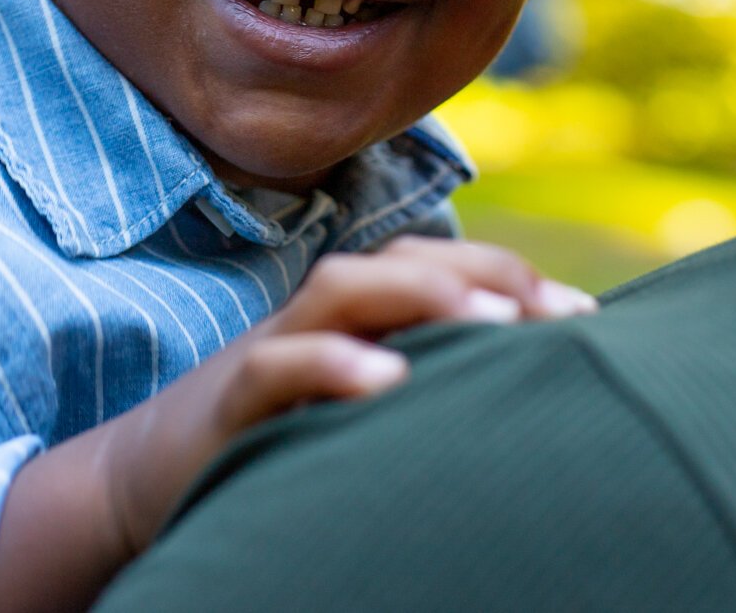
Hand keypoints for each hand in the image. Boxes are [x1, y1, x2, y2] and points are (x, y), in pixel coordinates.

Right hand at [0, 238, 595, 612]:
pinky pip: (278, 365)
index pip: (447, 263)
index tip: (588, 318)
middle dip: (483, 273)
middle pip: (405, 259)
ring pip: (344, 289)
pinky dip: (331, 363)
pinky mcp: (232, 397)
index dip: (514, 276)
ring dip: (419, 295)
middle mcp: (322, 312)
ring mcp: (275, 347)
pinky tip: (386, 381)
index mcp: (362, 309)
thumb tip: (535, 387)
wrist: (148, 475)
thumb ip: (428, 374)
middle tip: (553, 314)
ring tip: (488, 321)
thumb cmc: (281, 434)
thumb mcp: (363, 397)